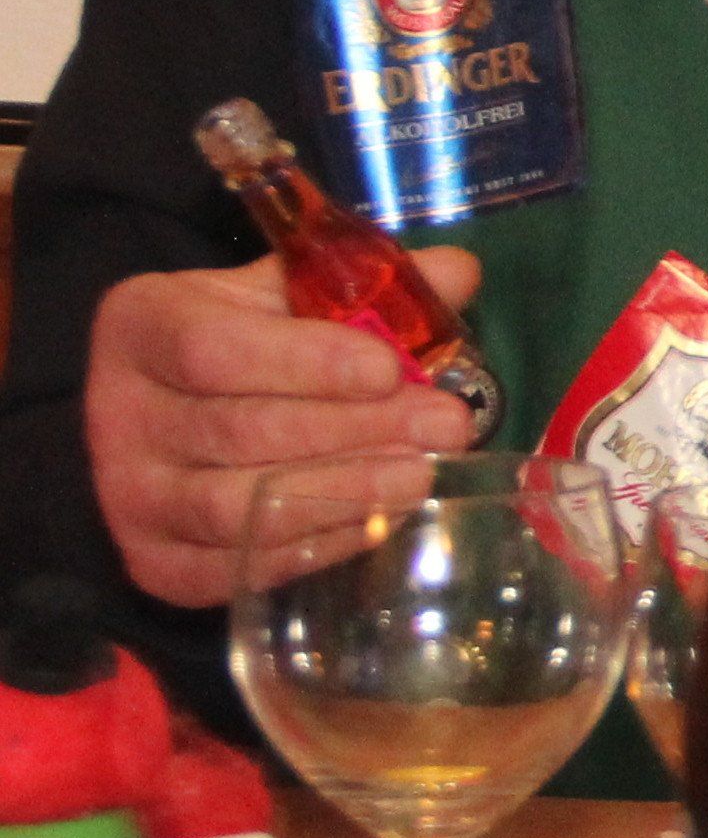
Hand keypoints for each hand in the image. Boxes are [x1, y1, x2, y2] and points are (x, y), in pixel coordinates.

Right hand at [85, 249, 482, 606]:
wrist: (173, 413)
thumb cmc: (244, 340)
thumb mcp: (286, 291)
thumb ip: (364, 282)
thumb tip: (458, 274)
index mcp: (143, 327)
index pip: (215, 350)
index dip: (306, 362)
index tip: (388, 370)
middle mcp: (118, 414)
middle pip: (241, 432)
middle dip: (355, 431)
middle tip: (445, 426)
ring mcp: (129, 498)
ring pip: (240, 508)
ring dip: (345, 493)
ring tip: (424, 474)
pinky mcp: (155, 564)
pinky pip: (243, 563)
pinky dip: (320, 544)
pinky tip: (384, 518)